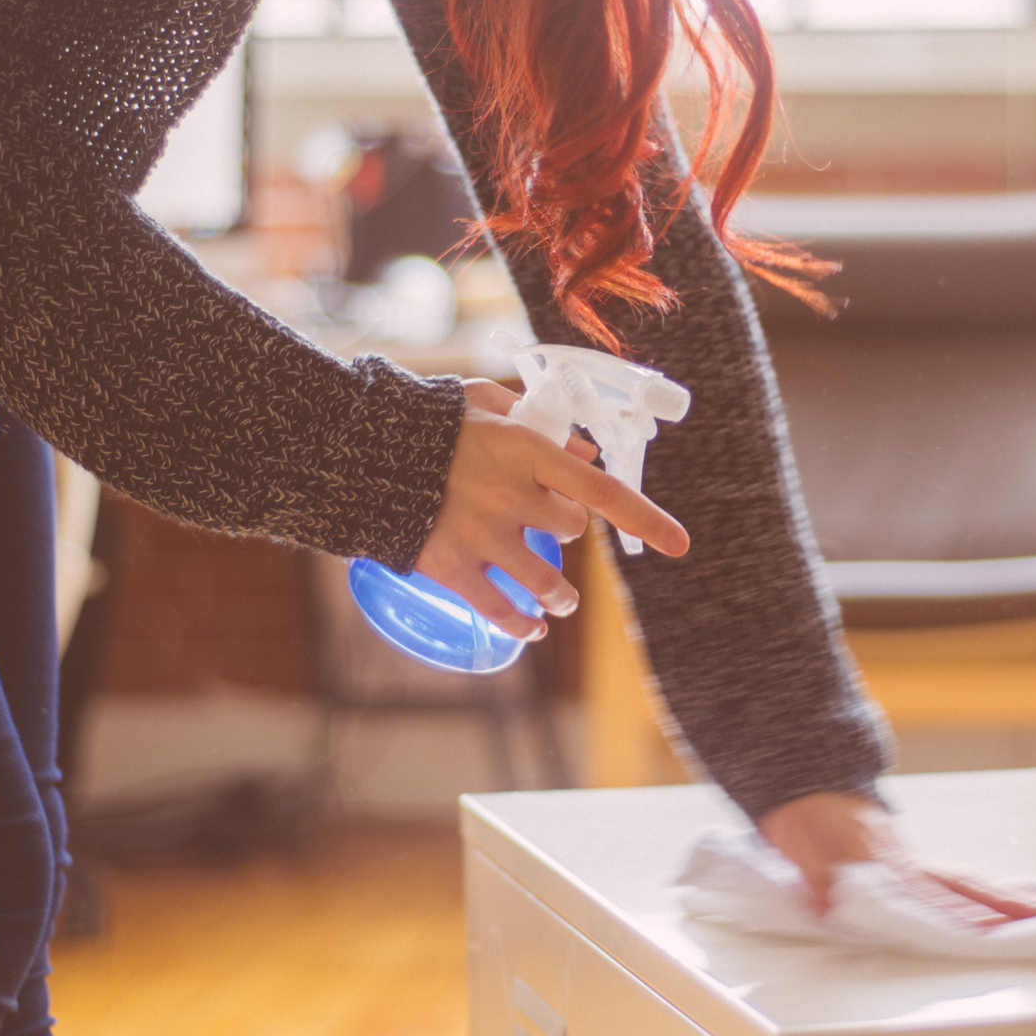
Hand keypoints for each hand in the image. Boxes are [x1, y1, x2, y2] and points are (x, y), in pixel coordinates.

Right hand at [411, 379, 689, 639]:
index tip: (679, 544)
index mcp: (527, 452)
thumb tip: (586, 451)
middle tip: (550, 525)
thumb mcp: (485, 405)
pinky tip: (531, 629)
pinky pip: (498, 610)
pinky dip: (520, 625)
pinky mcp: (451, 567)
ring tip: (559, 601)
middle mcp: (512, 497)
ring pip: (544, 582)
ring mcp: (482, 537)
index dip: (645, 519)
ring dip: (558, 595)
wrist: (356, 454)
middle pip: (569, 530)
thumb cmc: (427, 423)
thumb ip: (538, 425)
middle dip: (565, 528)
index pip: (602, 491)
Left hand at [755, 792, 1035, 924]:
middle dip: (1012, 906)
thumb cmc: (802, 813)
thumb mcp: (796, 841)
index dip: (962, 917)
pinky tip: (1011, 907)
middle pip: (967, 888)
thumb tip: (830, 907)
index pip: (929, 896)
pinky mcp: (912, 863)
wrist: (806, 777)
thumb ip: (815, 875)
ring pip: (970, 884)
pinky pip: (958, 880)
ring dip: (1011, 901)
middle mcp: (907, 862)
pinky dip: (990, 894)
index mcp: (882, 861)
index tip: (997, 933)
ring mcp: (914, 861)